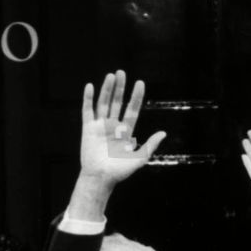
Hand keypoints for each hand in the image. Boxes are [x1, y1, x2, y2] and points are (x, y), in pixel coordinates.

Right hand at [79, 70, 165, 185]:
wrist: (101, 178)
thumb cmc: (120, 172)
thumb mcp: (139, 159)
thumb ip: (150, 145)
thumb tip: (163, 133)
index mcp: (126, 132)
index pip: (132, 110)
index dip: (136, 97)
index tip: (140, 83)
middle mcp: (113, 126)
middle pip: (117, 103)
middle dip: (120, 88)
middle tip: (122, 73)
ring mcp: (100, 126)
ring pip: (104, 103)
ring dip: (107, 89)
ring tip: (111, 76)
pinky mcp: (88, 128)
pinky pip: (87, 110)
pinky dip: (88, 98)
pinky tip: (91, 86)